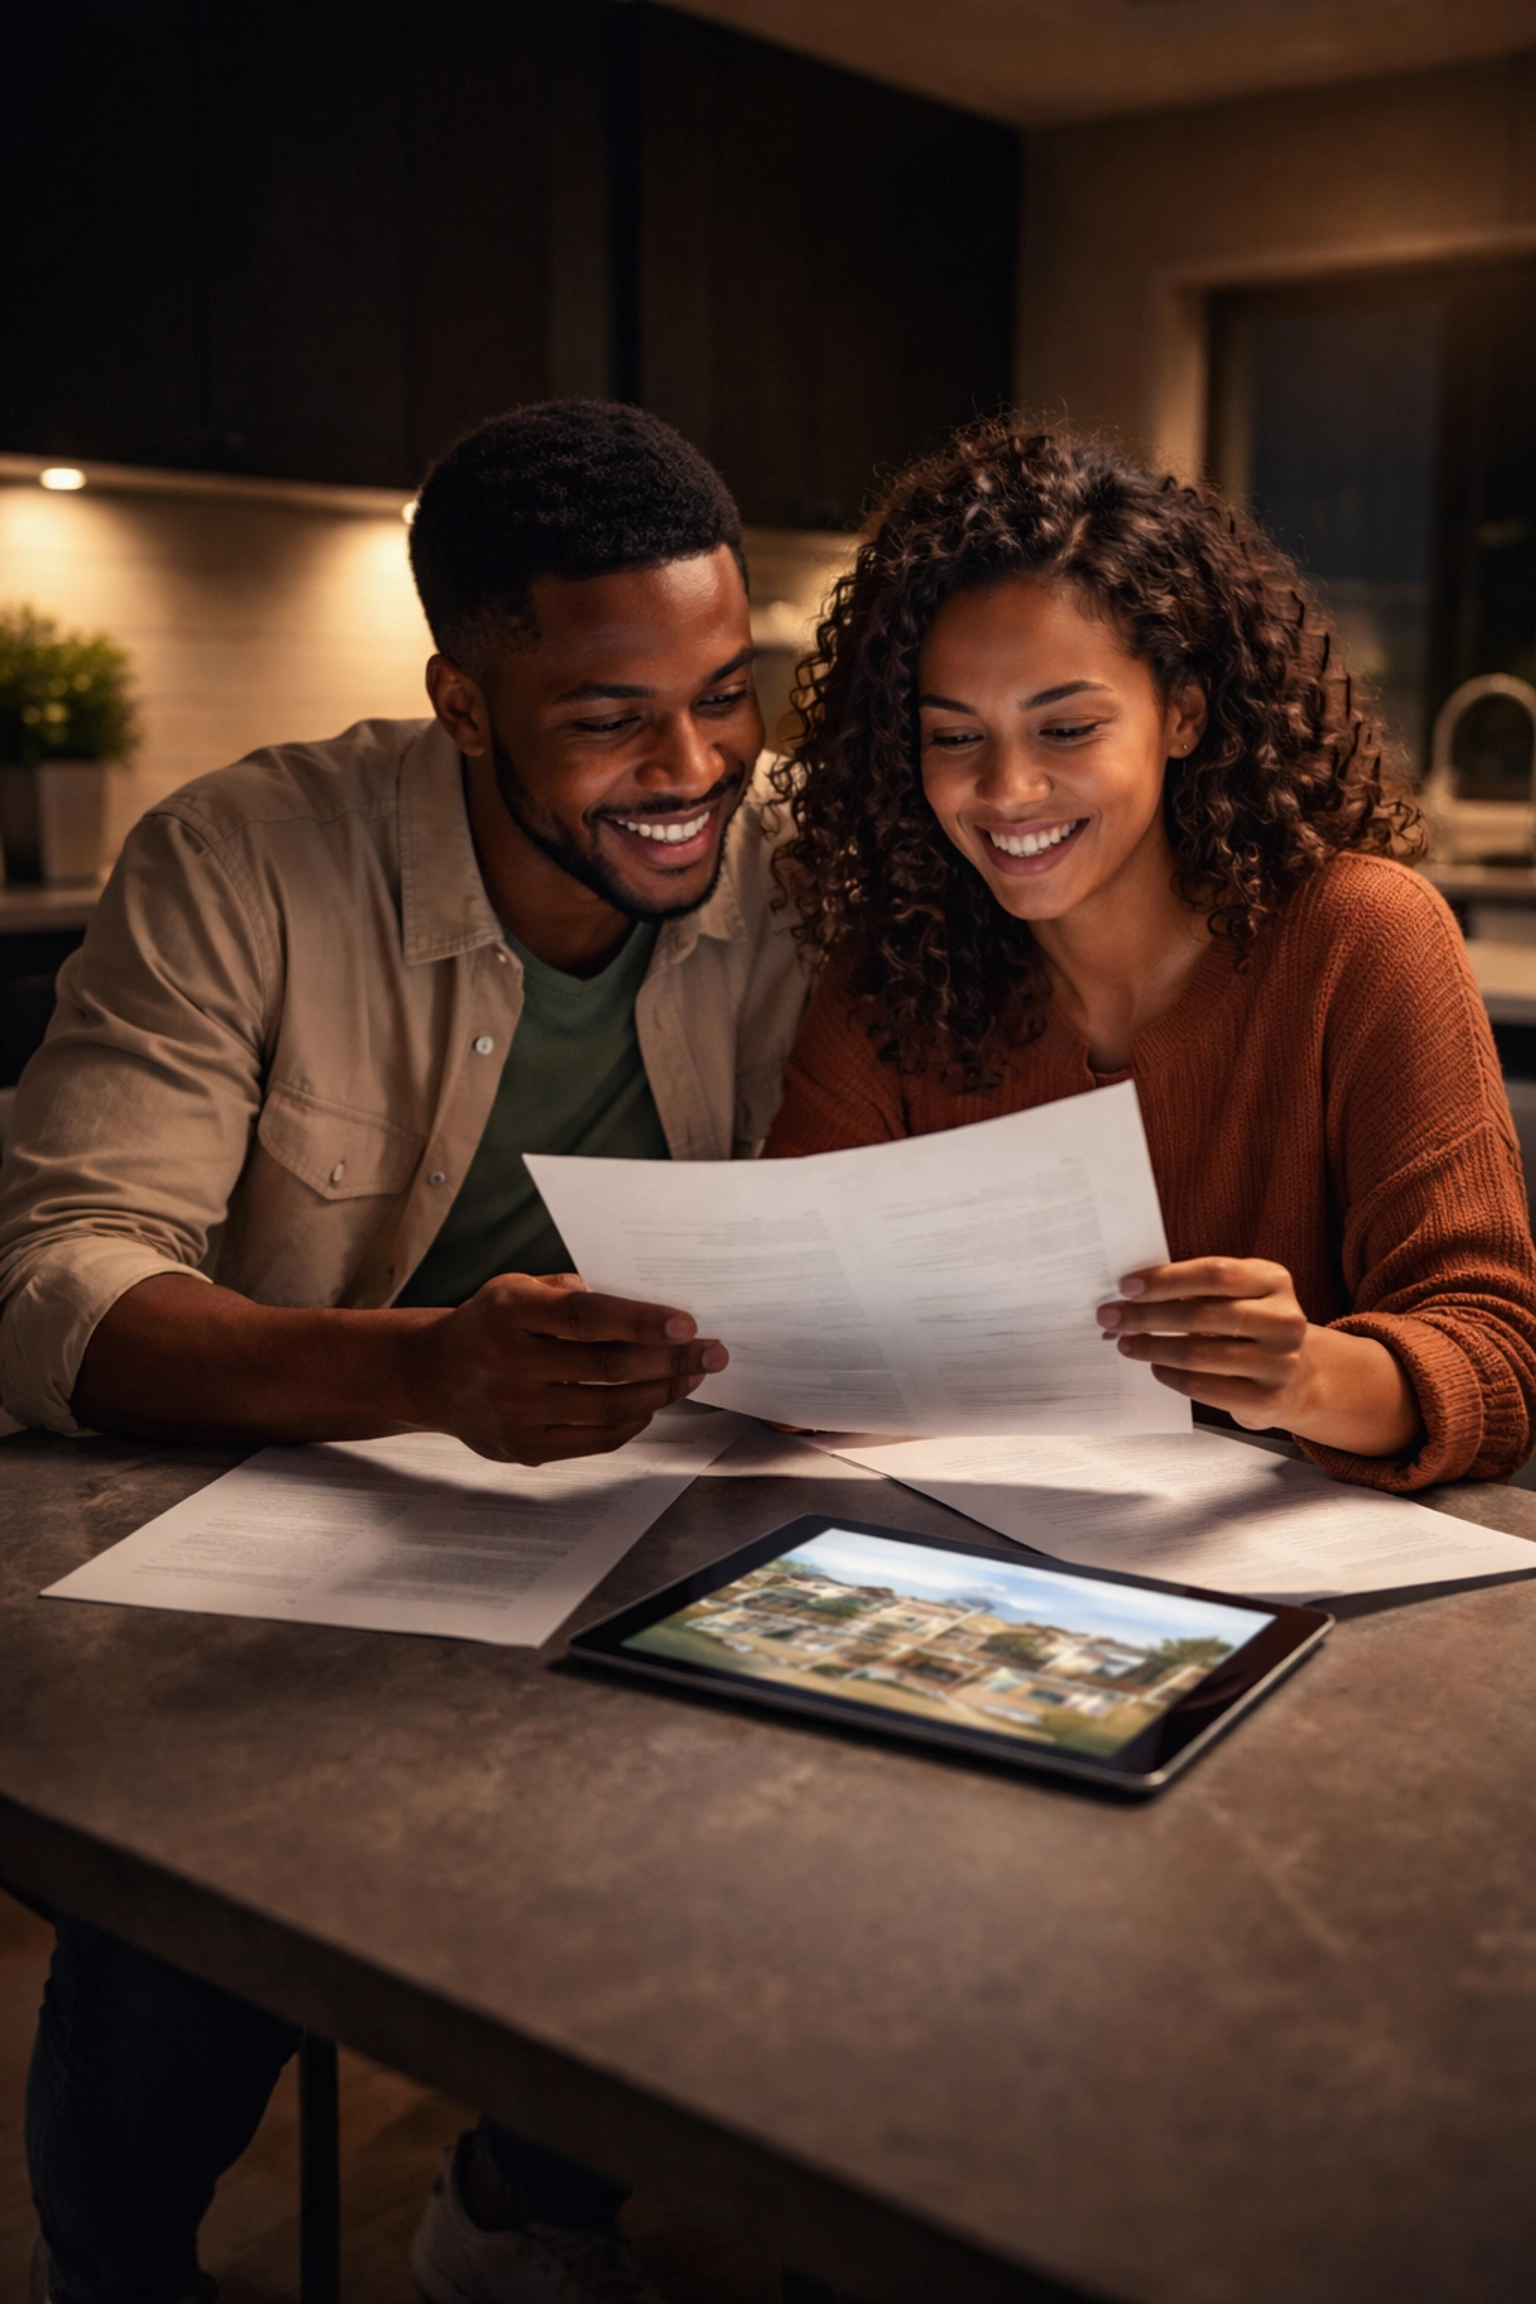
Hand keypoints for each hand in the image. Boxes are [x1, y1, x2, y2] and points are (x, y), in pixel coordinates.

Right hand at [412, 1272, 726, 1464]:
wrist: (431, 1374)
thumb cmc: (490, 1322)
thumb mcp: (518, 1287)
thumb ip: (573, 1291)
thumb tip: (645, 1305)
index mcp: (511, 1312)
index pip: (588, 1317)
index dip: (641, 1322)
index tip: (686, 1324)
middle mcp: (509, 1363)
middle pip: (608, 1367)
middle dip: (670, 1360)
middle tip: (712, 1352)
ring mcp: (515, 1412)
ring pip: (608, 1407)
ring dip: (661, 1392)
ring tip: (691, 1377)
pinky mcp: (523, 1448)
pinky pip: (595, 1439)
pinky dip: (633, 1422)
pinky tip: (653, 1404)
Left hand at [1097, 1256, 1421, 1459]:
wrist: (1299, 1376)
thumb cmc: (1250, 1325)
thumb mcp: (1240, 1294)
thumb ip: (1198, 1287)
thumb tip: (1132, 1291)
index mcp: (1274, 1280)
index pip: (1215, 1273)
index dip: (1167, 1279)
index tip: (1127, 1286)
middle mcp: (1285, 1319)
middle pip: (1201, 1314)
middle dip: (1147, 1315)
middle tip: (1110, 1316)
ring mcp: (1281, 1362)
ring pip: (1199, 1353)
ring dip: (1152, 1348)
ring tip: (1124, 1343)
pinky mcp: (1268, 1399)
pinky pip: (1206, 1387)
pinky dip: (1172, 1376)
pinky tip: (1154, 1368)